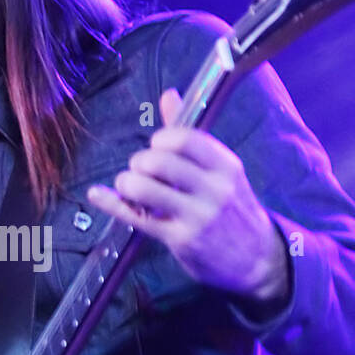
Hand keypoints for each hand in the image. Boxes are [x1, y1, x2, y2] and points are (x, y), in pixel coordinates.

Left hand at [86, 87, 289, 302]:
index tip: (155, 147)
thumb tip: (168, 96)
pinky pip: (137, 217)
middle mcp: (214, 189)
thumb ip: (191, 135)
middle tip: (139, 170)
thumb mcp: (221, 170)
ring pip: (145, 188)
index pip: (185, 139)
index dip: (160, 139)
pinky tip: (97, 195)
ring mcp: (197, 216)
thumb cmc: (232, 209)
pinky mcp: (181, 240)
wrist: (257, 259)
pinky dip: (111, 204)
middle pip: (160, 161)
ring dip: (126, 182)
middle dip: (139, 162)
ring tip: (128, 186)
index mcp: (225, 165)